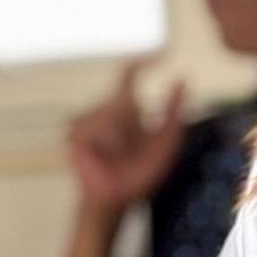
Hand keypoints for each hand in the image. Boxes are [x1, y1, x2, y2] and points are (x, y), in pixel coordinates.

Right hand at [64, 65, 187, 213]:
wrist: (116, 199)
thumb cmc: (140, 175)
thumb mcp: (165, 144)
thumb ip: (174, 114)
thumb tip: (183, 81)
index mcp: (124, 111)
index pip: (127, 77)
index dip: (139, 64)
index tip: (156, 57)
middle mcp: (104, 110)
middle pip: (122, 97)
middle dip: (132, 123)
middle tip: (128, 150)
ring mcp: (86, 119)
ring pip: (108, 111)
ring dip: (119, 135)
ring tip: (116, 155)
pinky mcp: (73, 131)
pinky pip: (92, 125)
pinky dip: (102, 140)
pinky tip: (101, 154)